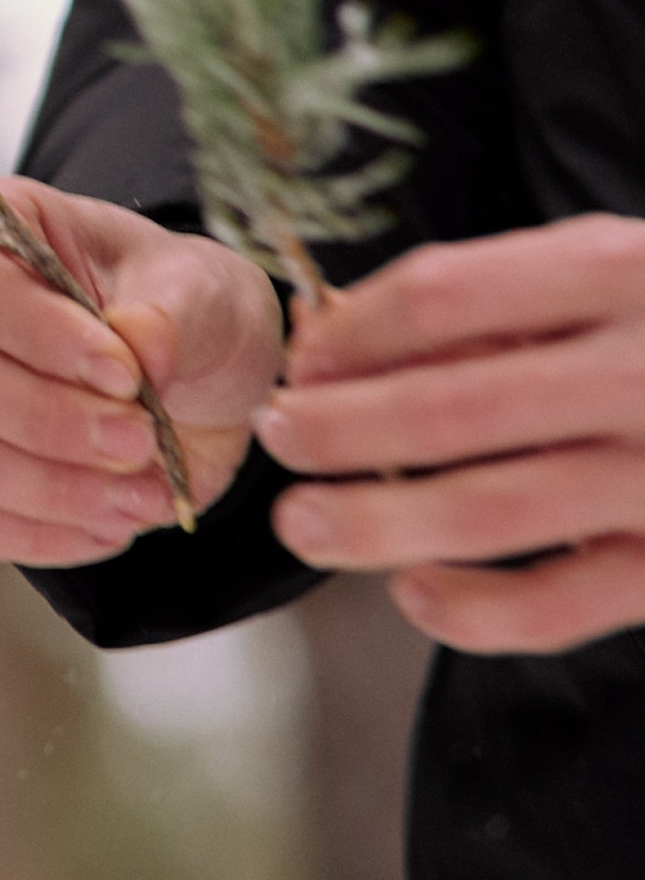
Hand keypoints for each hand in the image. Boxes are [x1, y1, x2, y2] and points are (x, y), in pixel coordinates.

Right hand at [0, 178, 280, 564]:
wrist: (205, 380)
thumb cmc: (186, 308)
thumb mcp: (202, 291)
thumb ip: (169, 313)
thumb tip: (137, 349)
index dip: (41, 337)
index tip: (124, 374)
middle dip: (50, 420)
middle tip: (140, 437)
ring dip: (57, 486)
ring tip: (145, 489)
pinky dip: (54, 532)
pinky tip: (117, 517)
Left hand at [256, 217, 644, 652]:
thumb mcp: (614, 269)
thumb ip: (503, 297)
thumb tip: (345, 342)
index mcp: (615, 269)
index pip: (442, 295)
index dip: (350, 331)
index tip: (298, 358)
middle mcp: (639, 370)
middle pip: (447, 408)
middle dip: (336, 428)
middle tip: (272, 438)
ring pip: (487, 513)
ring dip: (373, 522)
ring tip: (302, 523)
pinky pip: (556, 604)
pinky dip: (471, 610)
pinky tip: (414, 592)